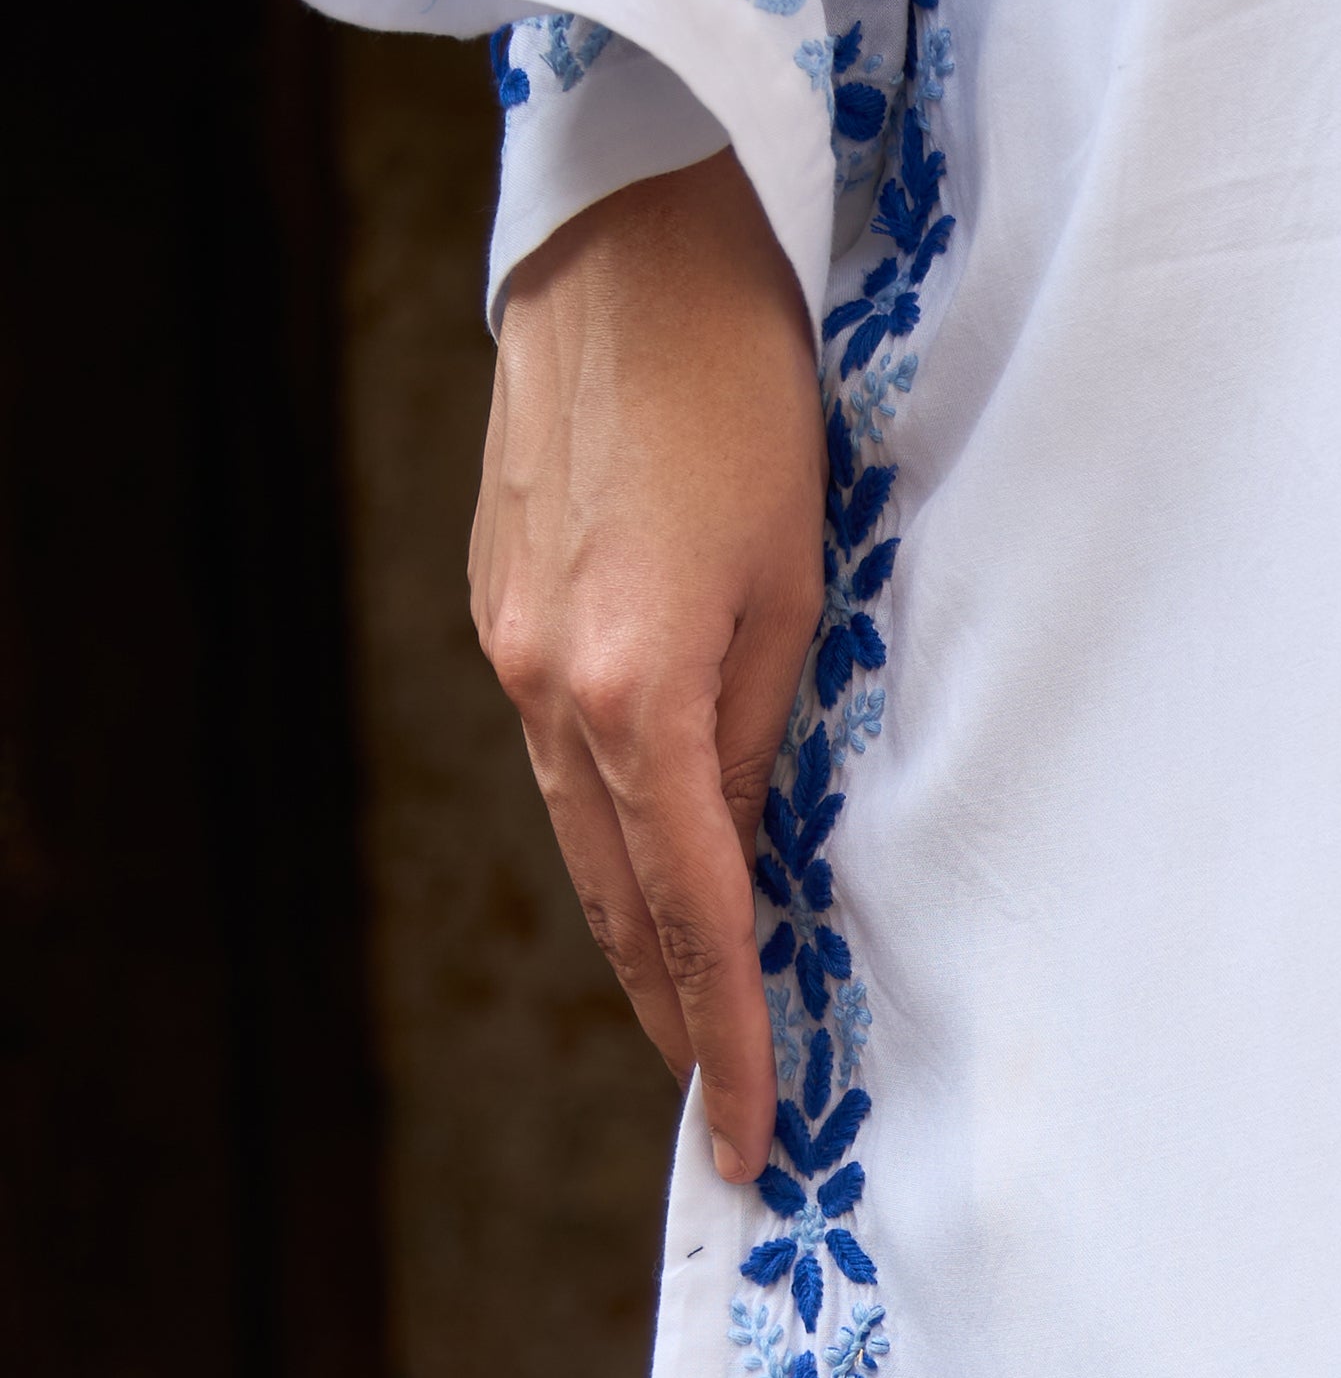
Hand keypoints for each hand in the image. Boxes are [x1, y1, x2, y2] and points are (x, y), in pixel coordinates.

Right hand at [471, 148, 823, 1178]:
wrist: (631, 244)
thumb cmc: (752, 399)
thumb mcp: (803, 586)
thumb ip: (768, 732)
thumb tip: (752, 843)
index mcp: (634, 692)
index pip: (694, 914)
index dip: (727, 1035)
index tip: (748, 1133)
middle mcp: (549, 685)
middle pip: (620, 898)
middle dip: (674, 1013)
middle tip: (723, 1112)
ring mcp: (510, 644)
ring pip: (584, 836)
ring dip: (641, 934)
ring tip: (692, 1023)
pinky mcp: (501, 602)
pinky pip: (564, 758)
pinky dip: (614, 832)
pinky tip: (655, 871)